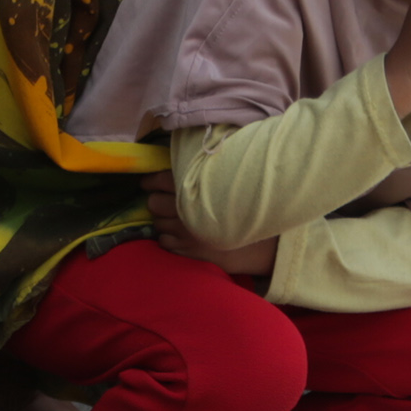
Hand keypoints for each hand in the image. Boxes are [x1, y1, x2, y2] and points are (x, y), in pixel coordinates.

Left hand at [141, 172, 275, 279]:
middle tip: (163, 201)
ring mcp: (184, 233)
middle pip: (153, 203)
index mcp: (194, 189)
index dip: (150, 180)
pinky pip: (164, 243)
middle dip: (156, 201)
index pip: (160, 180)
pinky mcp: (187, 251)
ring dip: (162, 220)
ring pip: (157, 224)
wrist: (263, 242)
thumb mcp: (227, 182)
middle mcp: (185, 210)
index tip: (147, 182)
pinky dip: (168, 238)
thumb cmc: (247, 206)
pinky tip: (179, 235)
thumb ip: (205, 172)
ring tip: (173, 219)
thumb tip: (187, 159)